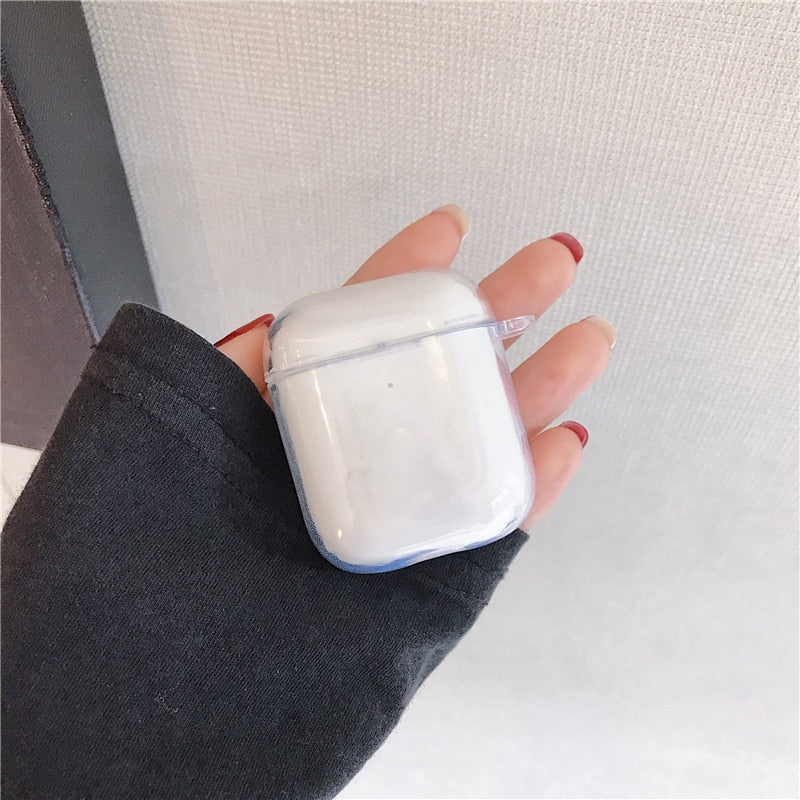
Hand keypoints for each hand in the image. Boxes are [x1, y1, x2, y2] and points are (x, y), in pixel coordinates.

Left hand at [216, 205, 613, 530]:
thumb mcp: (201, 422)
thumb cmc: (193, 525)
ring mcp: (410, 499)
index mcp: (321, 405)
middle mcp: (374, 442)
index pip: (372, 322)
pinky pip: (494, 518)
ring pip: (488, 434)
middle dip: (506, 309)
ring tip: (592, 339)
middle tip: (557, 262)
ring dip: (546, 385)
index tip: (454, 225)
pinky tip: (568, 439)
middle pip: (448, 365)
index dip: (411, 270)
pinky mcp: (437, 562)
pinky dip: (536, 482)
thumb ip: (238, 370)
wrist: (206, 635)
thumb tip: (269, 319)